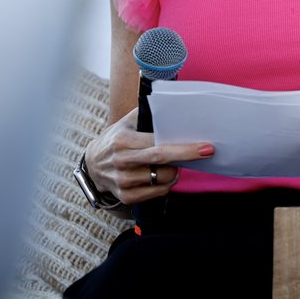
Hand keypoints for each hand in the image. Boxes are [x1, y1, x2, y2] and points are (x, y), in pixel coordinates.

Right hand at [84, 107, 214, 204]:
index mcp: (123, 141)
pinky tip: (163, 176)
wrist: (92, 165)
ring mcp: (123, 181)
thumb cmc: (116, 139)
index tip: (204, 145)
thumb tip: (170, 102)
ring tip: (173, 163)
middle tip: (207, 151)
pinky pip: (157, 192)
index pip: (158, 144)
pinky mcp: (126, 197)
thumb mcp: (126, 122)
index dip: (183, 146)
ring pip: (162, 179)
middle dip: (187, 157)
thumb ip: (146, 112)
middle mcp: (122, 162)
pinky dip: (166, 184)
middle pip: (162, 162)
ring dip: (175, 171)